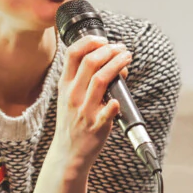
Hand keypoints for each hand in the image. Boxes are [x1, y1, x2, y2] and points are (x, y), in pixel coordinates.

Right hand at [51, 35, 132, 173]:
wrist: (68, 152)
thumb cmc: (73, 121)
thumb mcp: (68, 96)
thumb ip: (84, 78)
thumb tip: (112, 61)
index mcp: (65, 86)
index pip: (72, 54)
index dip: (90, 42)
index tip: (104, 40)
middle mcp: (73, 95)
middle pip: (90, 62)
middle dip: (109, 50)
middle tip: (121, 49)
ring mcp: (84, 111)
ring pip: (101, 80)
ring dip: (117, 65)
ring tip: (127, 58)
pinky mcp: (97, 126)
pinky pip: (107, 112)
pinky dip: (114, 103)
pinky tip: (119, 98)